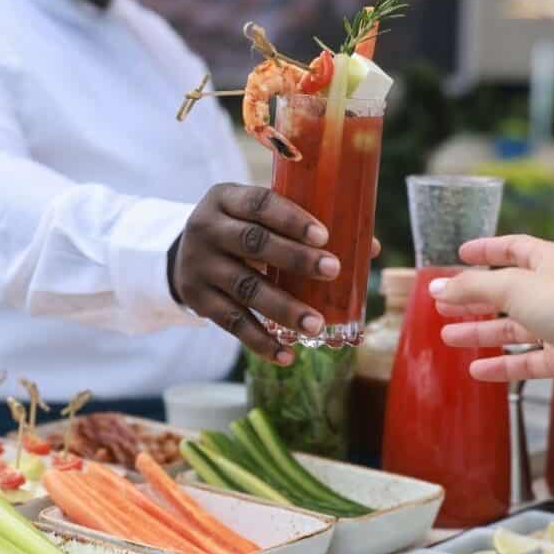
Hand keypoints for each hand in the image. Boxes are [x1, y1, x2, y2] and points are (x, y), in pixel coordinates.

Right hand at [170, 184, 340, 364]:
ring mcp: (200, 266)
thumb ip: (303, 227)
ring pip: (246, 288)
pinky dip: (260, 342)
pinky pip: (232, 323)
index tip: (324, 235)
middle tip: (333, 271)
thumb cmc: (240, 229)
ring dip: (284, 308)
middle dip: (296, 259)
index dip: (292, 219)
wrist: (183, 255)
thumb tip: (370, 248)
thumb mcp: (258, 216)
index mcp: (226, 198)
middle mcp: (207, 228)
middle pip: (254, 243)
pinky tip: (287, 355)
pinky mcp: (198, 300)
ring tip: (316, 325)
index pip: (260, 202)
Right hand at [429, 235, 553, 407]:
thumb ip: (471, 287)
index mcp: (551, 262)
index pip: (514, 248)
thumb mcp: (512, 287)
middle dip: (473, 298)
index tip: (461, 254)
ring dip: (480, 333)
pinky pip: (525, 360)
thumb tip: (437, 288)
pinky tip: (477, 371)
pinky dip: (501, 365)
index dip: (487, 249)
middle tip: (443, 304)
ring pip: (513, 328)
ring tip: (448, 337)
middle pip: (507, 291)